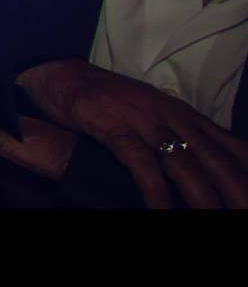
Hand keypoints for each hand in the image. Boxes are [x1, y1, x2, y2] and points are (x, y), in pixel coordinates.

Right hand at [17, 59, 247, 208]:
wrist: (65, 76)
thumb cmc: (113, 102)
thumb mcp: (159, 114)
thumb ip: (187, 137)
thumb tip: (214, 169)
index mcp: (188, 116)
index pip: (232, 147)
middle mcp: (174, 117)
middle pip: (216, 160)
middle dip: (236, 189)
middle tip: (246, 211)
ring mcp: (145, 121)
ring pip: (185, 164)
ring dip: (202, 197)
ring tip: (212, 217)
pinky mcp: (115, 128)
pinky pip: (141, 165)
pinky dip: (154, 191)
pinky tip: (161, 212)